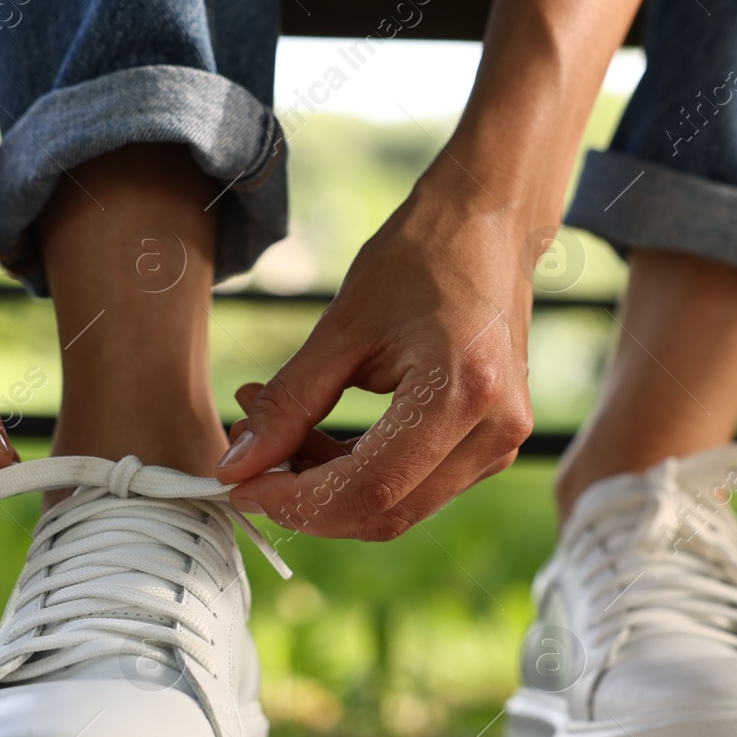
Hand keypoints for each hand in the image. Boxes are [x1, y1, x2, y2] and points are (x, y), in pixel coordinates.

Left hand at [215, 171, 534, 539]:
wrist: (490, 224)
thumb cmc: (420, 258)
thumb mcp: (342, 326)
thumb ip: (288, 403)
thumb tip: (236, 467)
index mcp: (461, 393)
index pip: (367, 488)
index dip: (295, 501)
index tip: (239, 485)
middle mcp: (494, 432)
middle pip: (384, 512)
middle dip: (306, 501)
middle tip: (248, 461)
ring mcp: (500, 445)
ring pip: (395, 507)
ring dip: (326, 487)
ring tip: (274, 433)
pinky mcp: (489, 446)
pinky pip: (412, 485)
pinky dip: (354, 473)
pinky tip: (311, 433)